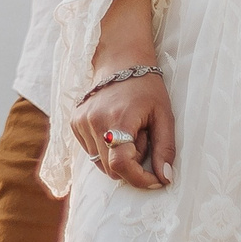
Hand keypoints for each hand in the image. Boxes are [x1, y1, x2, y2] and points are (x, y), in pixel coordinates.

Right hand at [72, 70, 176, 188]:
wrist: (120, 61)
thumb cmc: (147, 87)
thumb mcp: (164, 116)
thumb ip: (165, 149)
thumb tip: (166, 179)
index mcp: (118, 118)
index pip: (121, 164)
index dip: (139, 178)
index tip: (156, 180)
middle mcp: (94, 121)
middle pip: (112, 168)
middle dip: (133, 165)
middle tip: (144, 140)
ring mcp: (81, 122)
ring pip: (101, 164)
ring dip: (119, 158)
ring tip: (131, 133)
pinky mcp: (75, 123)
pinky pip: (92, 153)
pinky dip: (107, 150)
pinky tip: (117, 130)